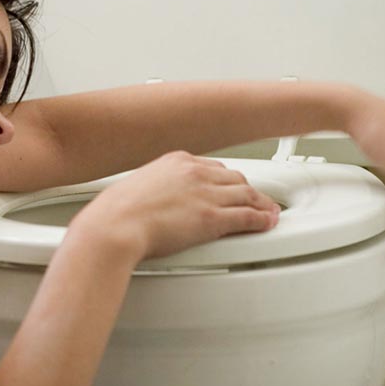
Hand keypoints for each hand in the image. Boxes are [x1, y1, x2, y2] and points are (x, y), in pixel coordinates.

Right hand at [70, 151, 278, 260]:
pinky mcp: (213, 218)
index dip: (226, 178)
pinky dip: (261, 219)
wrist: (115, 224)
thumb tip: (154, 200)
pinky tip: (267, 222)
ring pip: (246, 194)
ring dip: (262, 204)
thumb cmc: (116, 212)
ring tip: (270, 211)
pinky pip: (246, 216)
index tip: (230, 185)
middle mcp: (195, 173)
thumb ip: (154, 189)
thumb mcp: (137, 187)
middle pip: (234, 178)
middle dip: (248, 189)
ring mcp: (206, 194)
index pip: (212, 166)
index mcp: (176, 161)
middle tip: (257, 198)